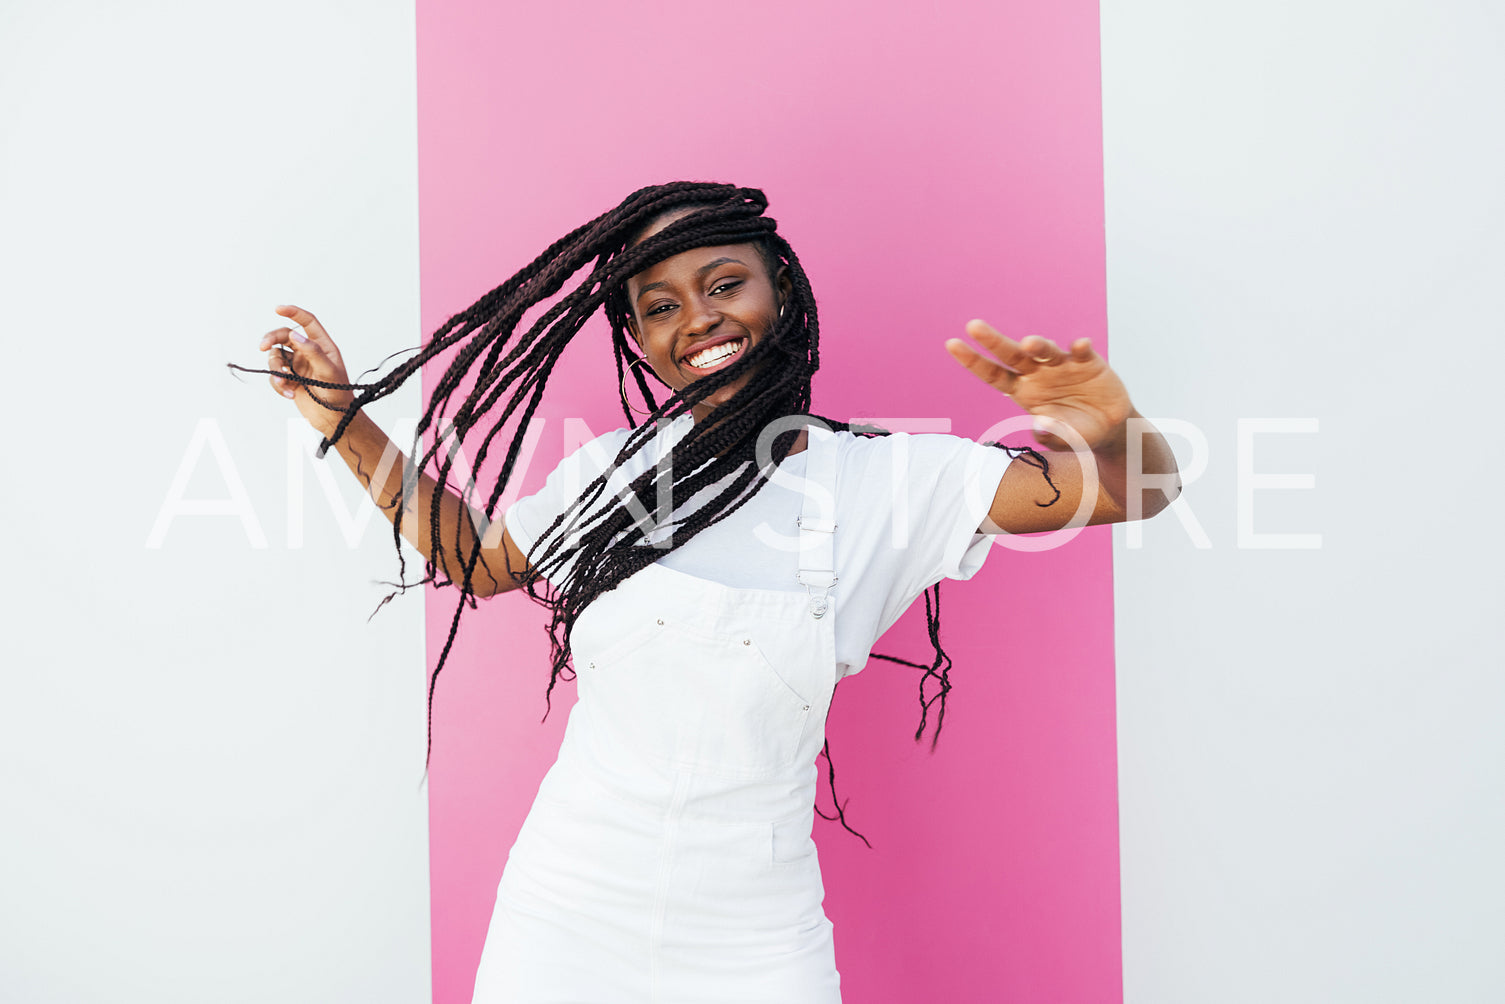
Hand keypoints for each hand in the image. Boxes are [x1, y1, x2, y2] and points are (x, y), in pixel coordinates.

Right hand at [257, 304, 354, 437]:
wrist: (334, 420)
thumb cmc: (339, 396)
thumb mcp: (329, 372)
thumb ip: (313, 352)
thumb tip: (295, 335)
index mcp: (323, 346)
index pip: (308, 322)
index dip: (294, 313)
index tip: (278, 308)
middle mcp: (309, 353)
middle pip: (284, 336)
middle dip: (271, 339)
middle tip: (262, 346)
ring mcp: (298, 366)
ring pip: (276, 356)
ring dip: (276, 369)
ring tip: (284, 383)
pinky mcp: (290, 380)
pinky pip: (275, 375)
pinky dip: (278, 384)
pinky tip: (289, 394)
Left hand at [945, 319, 1131, 450]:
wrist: (1109, 428)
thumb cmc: (1076, 432)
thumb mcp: (1062, 439)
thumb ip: (1051, 435)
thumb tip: (1040, 427)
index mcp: (1023, 390)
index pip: (993, 374)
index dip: (973, 360)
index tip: (952, 343)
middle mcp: (1038, 374)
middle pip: (1012, 355)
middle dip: (993, 340)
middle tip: (973, 326)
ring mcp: (1062, 366)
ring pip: (1046, 351)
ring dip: (1039, 345)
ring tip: (1029, 343)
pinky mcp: (1088, 363)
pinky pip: (1082, 353)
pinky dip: (1080, 348)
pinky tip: (1080, 346)